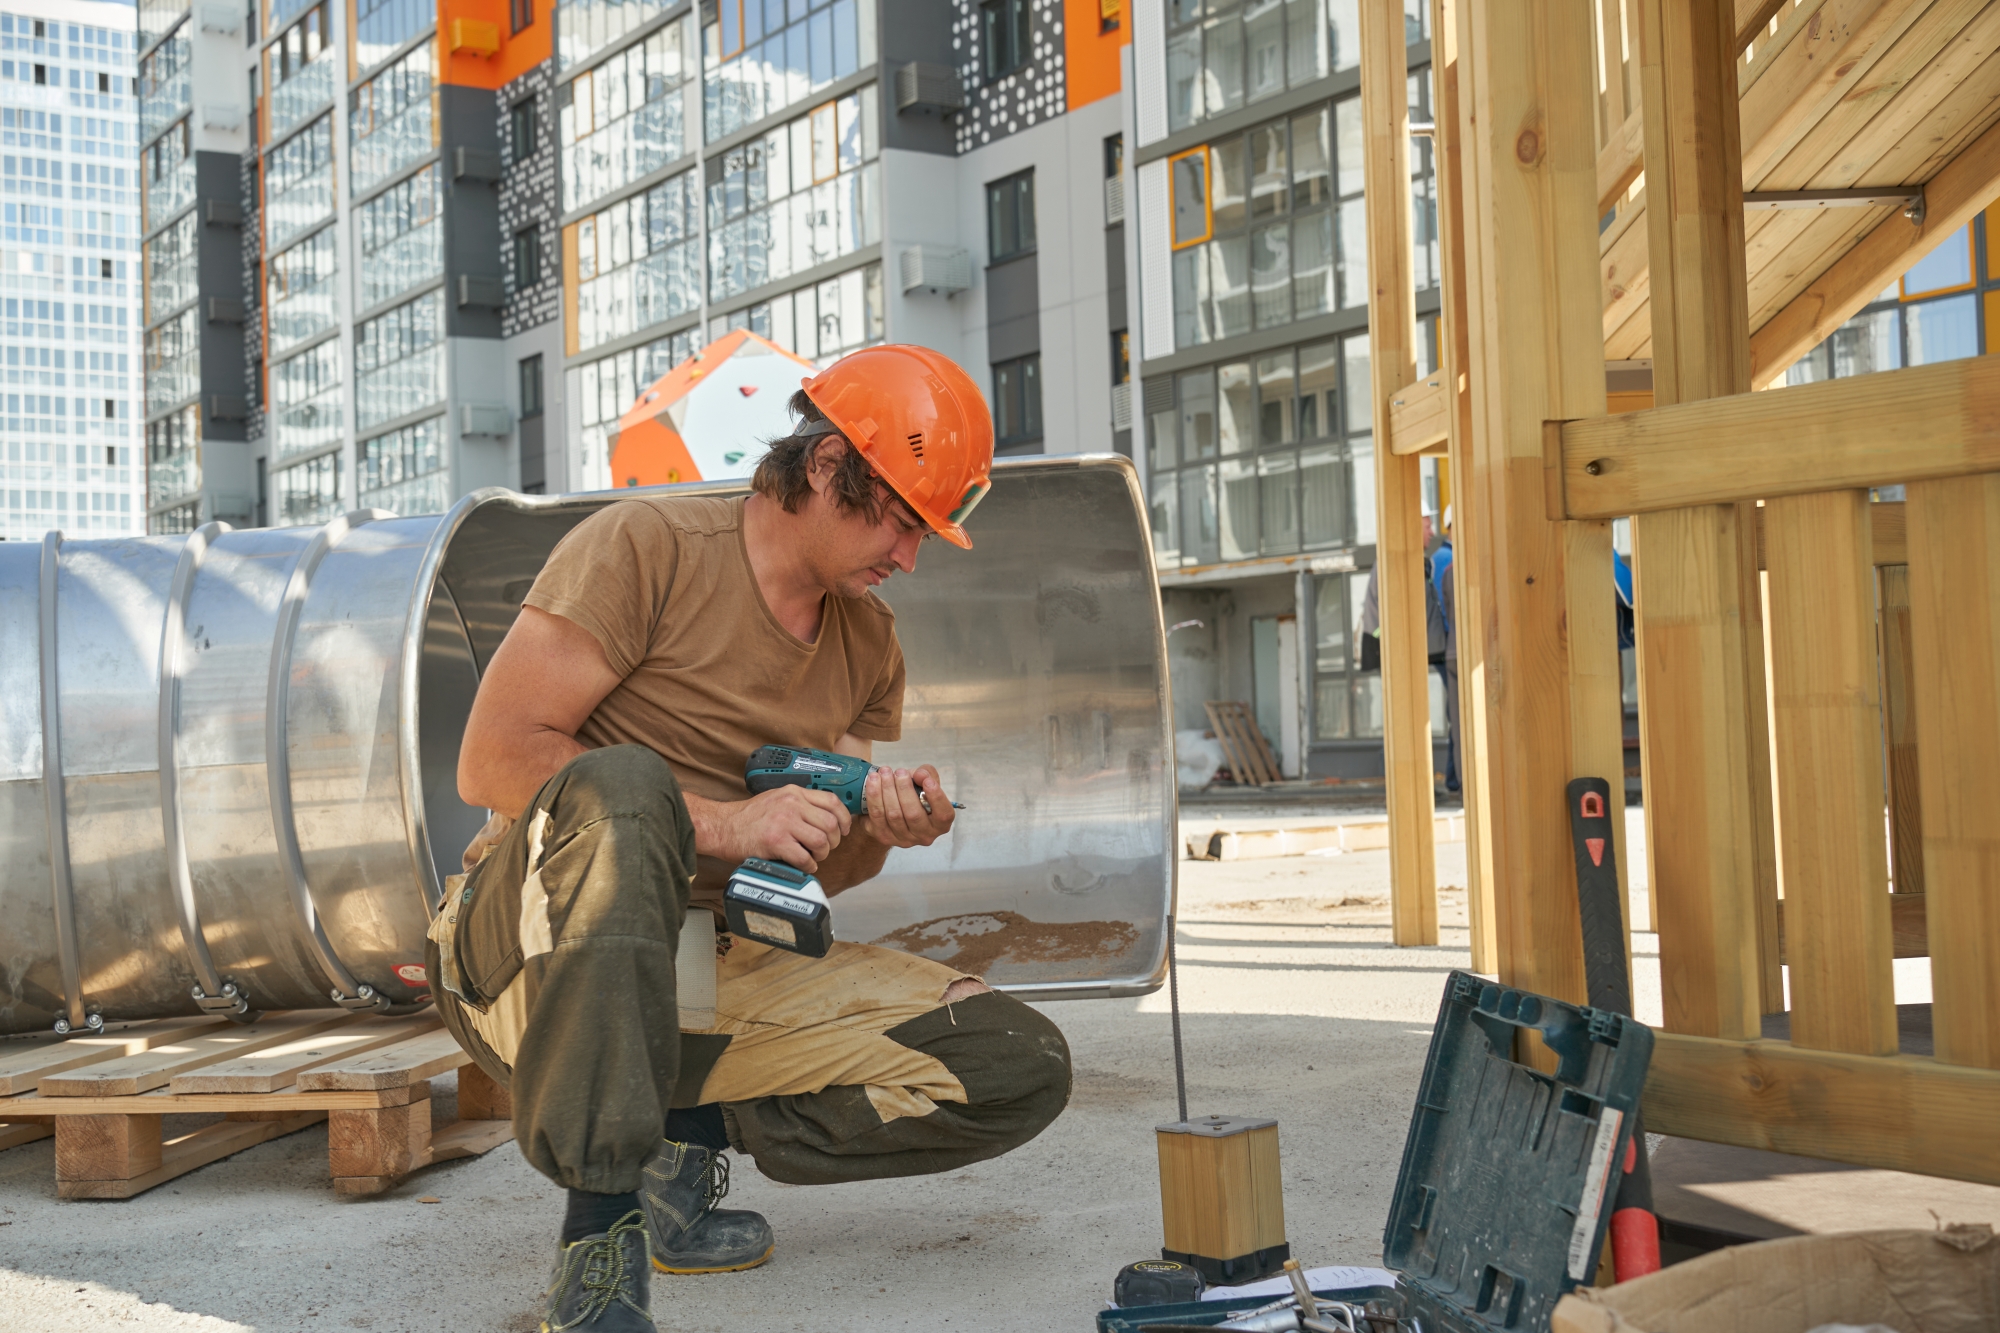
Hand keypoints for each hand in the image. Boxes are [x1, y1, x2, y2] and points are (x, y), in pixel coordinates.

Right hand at [702, 786, 851, 872]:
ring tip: (813, 858)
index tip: (844, 830)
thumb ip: (799, 804)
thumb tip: (826, 817)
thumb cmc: (749, 818)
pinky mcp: (775, 842)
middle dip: (834, 841)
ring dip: (821, 854)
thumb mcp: (777, 799)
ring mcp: (783, 822)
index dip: (844, 818)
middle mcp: (790, 804)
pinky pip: (805, 858)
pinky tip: (802, 866)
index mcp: (793, 793)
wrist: (723, 827)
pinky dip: (808, 866)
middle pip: (830, 824)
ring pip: (821, 841)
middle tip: (825, 848)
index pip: (832, 801)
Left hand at [863, 765, 954, 848]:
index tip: (928, 781)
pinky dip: (874, 796)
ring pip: (894, 815)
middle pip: (914, 814)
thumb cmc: (915, 795)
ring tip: (884, 773)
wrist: (893, 809)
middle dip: (904, 789)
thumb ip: (927, 774)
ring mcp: (903, 839)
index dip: (936, 798)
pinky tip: (873, 781)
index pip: (943, 815)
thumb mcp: (926, 782)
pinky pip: (877, 816)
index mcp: (940, 824)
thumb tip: (919, 774)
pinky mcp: (884, 836)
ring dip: (887, 790)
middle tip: (899, 772)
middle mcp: (924, 835)